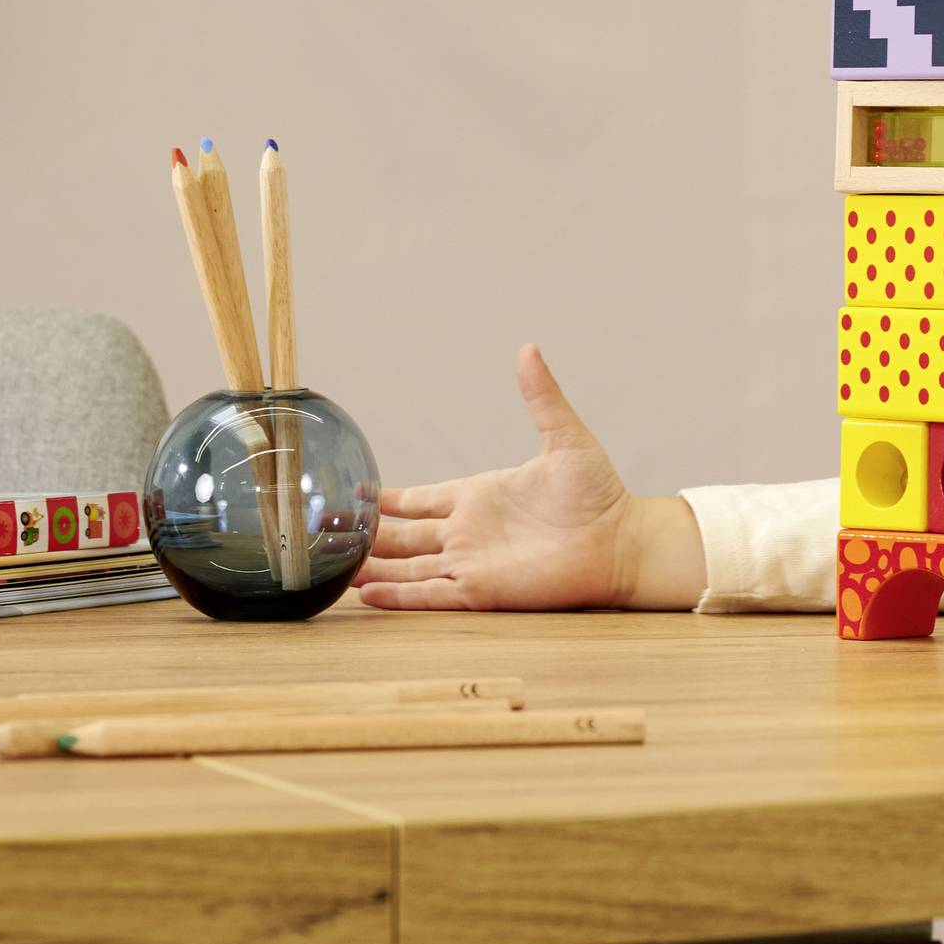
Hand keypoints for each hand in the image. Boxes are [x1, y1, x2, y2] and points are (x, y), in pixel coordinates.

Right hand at [354, 343, 639, 611]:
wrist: (620, 541)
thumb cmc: (598, 493)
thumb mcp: (565, 439)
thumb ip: (542, 398)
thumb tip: (528, 349)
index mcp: (478, 494)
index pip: (419, 499)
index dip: (386, 498)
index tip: (354, 492)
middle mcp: (467, 530)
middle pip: (402, 535)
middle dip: (364, 534)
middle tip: (323, 531)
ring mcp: (470, 561)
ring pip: (407, 566)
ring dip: (372, 568)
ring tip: (333, 568)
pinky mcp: (480, 589)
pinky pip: (429, 593)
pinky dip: (398, 594)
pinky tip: (365, 595)